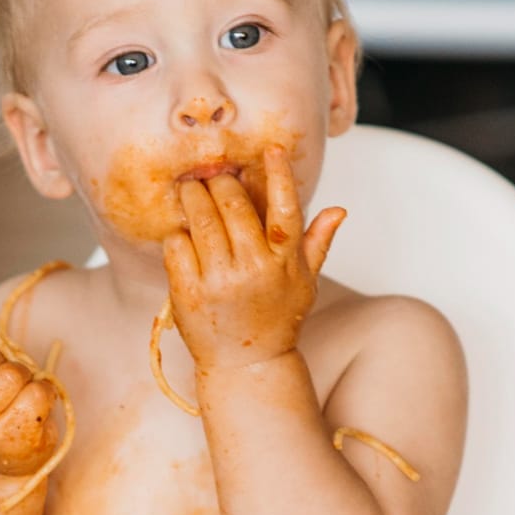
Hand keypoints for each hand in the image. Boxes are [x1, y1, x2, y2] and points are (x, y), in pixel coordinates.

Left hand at [163, 146, 345, 372]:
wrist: (246, 365)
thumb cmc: (276, 320)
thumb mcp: (304, 283)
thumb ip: (317, 243)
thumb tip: (339, 209)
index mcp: (283, 261)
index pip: (285, 208)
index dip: (279, 174)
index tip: (270, 150)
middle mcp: (253, 268)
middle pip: (233, 204)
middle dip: (220, 182)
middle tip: (212, 176)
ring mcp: (219, 281)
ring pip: (199, 219)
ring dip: (192, 197)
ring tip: (190, 191)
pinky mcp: (188, 293)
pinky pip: (176, 245)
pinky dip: (176, 234)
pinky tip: (182, 235)